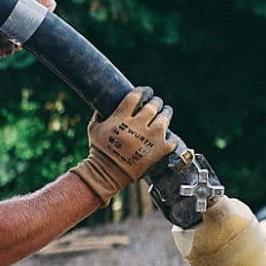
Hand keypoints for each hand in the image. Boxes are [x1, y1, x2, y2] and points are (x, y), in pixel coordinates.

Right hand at [72, 86, 174, 200]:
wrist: (107, 174)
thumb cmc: (99, 151)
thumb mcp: (94, 128)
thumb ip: (100, 113)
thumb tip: (104, 101)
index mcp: (121, 118)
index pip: (136, 96)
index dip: (143, 91)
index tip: (145, 91)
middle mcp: (137, 126)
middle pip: (153, 105)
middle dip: (156, 101)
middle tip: (156, 102)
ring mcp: (151, 138)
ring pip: (165, 118)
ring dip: (166, 113)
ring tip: (165, 113)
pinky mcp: (159, 150)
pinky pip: (171, 139)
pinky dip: (170, 137)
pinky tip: (167, 136)